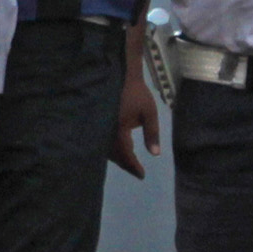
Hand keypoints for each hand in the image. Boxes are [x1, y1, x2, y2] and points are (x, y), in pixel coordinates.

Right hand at [110, 56, 158, 179]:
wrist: (118, 75)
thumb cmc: (136, 93)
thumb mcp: (149, 112)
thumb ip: (152, 133)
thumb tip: (155, 154)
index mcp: (118, 129)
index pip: (126, 155)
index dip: (134, 167)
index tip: (142, 176)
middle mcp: (105, 131)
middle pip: (114, 156)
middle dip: (126, 165)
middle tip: (137, 171)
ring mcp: (99, 127)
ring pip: (107, 151)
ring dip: (118, 158)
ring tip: (130, 162)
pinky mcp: (96, 123)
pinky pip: (102, 142)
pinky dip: (112, 149)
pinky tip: (120, 149)